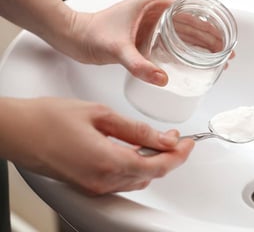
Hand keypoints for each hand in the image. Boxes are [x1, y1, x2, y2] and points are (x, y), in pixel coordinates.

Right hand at [0, 97, 193, 193]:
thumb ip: (137, 130)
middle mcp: (104, 181)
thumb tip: (165, 139)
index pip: (159, 166)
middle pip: (151, 175)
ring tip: (158, 141)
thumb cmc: (49, 118)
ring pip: (137, 180)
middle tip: (176, 138)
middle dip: (169, 157)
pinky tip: (135, 150)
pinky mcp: (87, 184)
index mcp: (109, 162)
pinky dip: (135, 167)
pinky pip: (121, 180)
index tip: (189, 142)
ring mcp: (94, 186)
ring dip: (153, 163)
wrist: (15, 131)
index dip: (179, 155)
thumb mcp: (101, 115)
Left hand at [57, 0, 234, 84]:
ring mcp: (151, 24)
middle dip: (211, 37)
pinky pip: (173, 43)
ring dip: (201, 45)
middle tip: (226, 53)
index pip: (190, 11)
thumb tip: (162, 78)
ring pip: (184, 33)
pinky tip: (195, 62)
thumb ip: (139, 65)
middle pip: (192, 23)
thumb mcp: (117, 49)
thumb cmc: (91, 34)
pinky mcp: (146, 37)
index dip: (209, 24)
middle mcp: (154, 12)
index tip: (222, 38)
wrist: (73, 37)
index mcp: (152, 4)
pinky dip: (186, 51)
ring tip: (217, 58)